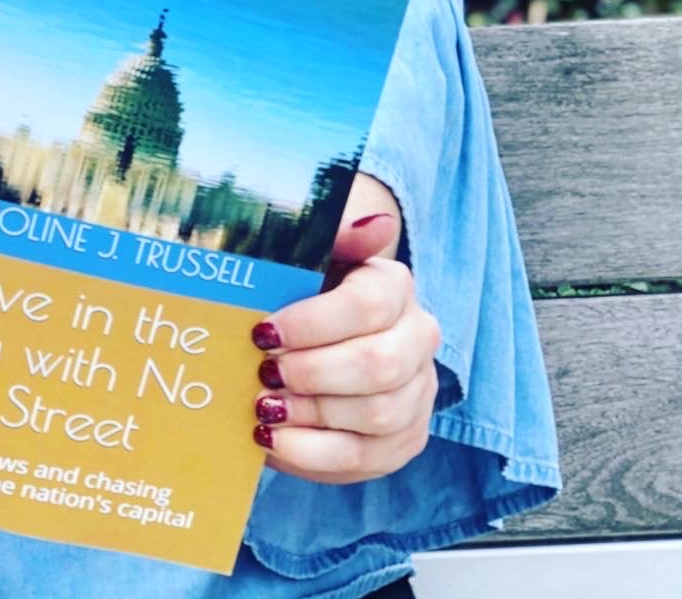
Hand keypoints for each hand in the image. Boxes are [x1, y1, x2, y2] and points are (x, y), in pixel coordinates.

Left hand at [248, 183, 440, 483]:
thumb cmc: (300, 285)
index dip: (312, 323)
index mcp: (393, 284)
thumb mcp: (303, 250)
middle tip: (263, 373)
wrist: (317, 326)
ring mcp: (417, 392)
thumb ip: (327, 229)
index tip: (262, 332)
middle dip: (312, 375)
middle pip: (379, 367)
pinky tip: (273, 440)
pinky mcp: (404, 438)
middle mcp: (418, 337)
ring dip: (311, 416)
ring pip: (377, 417)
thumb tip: (373, 221)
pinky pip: (366, 459)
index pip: (368, 305)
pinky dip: (313, 455)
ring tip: (264, 408)